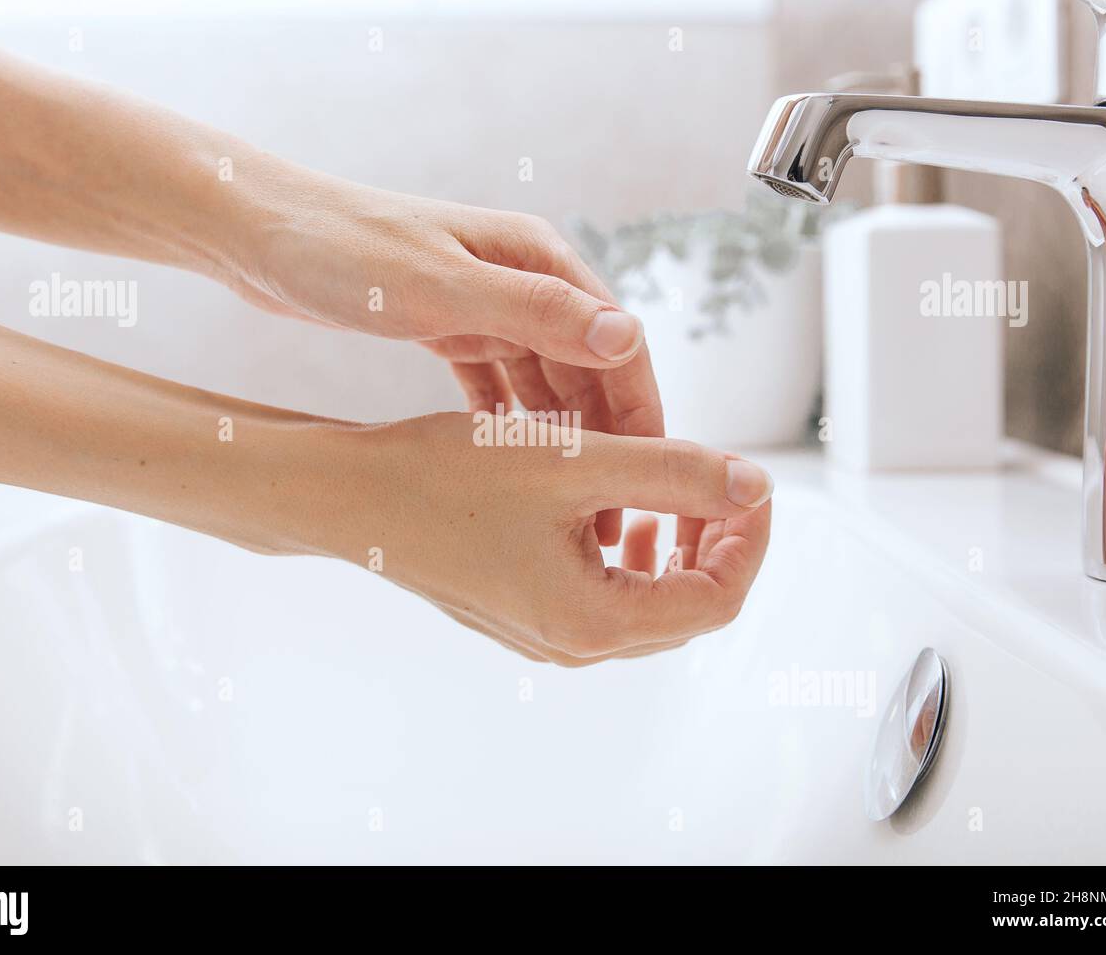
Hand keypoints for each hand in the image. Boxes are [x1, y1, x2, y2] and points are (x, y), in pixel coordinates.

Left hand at [220, 163, 663, 544]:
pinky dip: (509, 423)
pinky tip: (515, 465)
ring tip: (571, 504)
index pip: (617, 341)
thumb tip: (624, 337)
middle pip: (587, 368)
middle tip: (611, 512)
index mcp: (536, 260)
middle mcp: (521, 280)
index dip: (642, 410)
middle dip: (607, 438)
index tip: (657, 473)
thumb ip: (532, 312)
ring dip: (561, 438)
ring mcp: (485, 304)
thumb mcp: (439, 288)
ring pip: (544, 381)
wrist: (261, 234)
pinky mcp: (448, 325)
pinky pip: (496, 383)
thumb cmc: (344, 252)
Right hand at [296, 413, 772, 664]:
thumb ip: (675, 474)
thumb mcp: (575, 462)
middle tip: (719, 482)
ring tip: (671, 492)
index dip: (750, 537)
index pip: (717, 596)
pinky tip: (615, 507)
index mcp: (595, 620)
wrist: (351, 498)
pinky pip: (606, 596)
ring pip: (648, 602)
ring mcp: (546, 635)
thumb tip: (753, 485)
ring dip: (676, 546)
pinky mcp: (524, 613)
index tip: (750, 479)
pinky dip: (630, 553)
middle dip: (717, 542)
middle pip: (688, 607)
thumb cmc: (449, 477)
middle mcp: (574, 643)